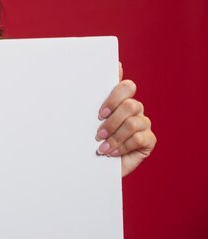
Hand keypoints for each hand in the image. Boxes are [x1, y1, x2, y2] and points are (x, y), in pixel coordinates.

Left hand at [95, 62, 156, 176]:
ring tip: (102, 147)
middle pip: (130, 105)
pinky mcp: (149, 139)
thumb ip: (93, 99)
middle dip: (111, 122)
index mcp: (121, 99)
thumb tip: (103, 74)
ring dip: (114, 137)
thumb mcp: (89, 119)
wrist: (95, 163)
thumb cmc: (91, 138)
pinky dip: (122, 147)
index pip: (126, 87)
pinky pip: (139, 139)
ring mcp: (143, 123)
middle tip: (98, 133)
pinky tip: (112, 153)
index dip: (114, 97)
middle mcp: (135, 108)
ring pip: (132, 123)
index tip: (100, 113)